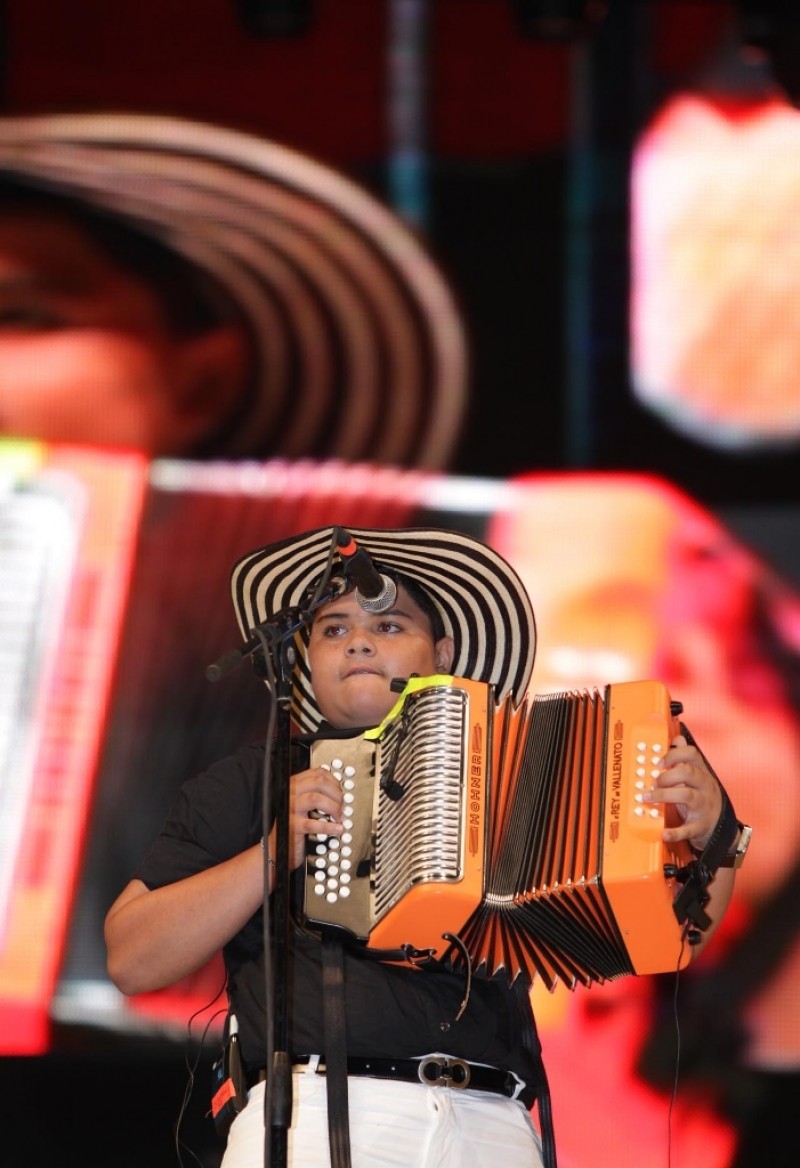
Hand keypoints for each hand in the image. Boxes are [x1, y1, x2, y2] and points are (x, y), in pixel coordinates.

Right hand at [267, 765, 344, 870]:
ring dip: (333, 807)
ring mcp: (290, 809)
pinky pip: (313, 824)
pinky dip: (329, 827)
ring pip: (316, 798)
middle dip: (336, 793)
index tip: (340, 791)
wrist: (277, 846)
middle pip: (318, 782)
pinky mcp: (292, 826)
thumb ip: (315, 793)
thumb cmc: (292, 824)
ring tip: (339, 817)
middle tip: (342, 806)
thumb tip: (339, 792)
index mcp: (293, 785)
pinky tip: (338, 829)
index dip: (334, 781)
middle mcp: (290, 794)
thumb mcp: (301, 803)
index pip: (317, 773)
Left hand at [641, 734, 722, 850]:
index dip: (673, 754)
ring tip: (647, 798)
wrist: (720, 829)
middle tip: (653, 782)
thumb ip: (685, 759)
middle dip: (666, 775)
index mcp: (702, 773)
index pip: (692, 754)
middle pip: (688, 772)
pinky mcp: (701, 826)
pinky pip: (688, 829)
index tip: (658, 762)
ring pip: (687, 795)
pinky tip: (664, 833)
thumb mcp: (696, 777)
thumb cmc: (701, 798)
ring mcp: (704, 806)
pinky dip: (675, 832)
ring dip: (663, 796)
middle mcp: (705, 787)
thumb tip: (676, 738)